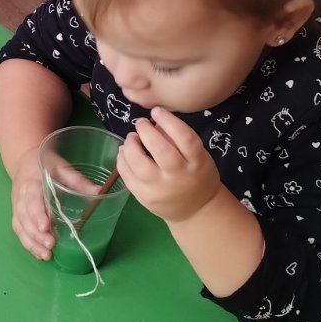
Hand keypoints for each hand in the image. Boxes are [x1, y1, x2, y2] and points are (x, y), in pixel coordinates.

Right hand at [11, 146, 102, 259]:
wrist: (25, 161)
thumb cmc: (46, 165)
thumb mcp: (63, 168)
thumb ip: (79, 182)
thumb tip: (100, 193)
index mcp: (32, 183)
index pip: (32, 199)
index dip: (37, 214)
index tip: (46, 227)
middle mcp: (21, 196)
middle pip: (25, 217)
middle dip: (36, 234)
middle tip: (51, 245)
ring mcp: (17, 207)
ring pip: (20, 226)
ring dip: (32, 243)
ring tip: (46, 255)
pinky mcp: (17, 215)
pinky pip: (19, 231)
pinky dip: (28, 244)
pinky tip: (40, 254)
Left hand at [117, 107, 223, 222]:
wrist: (196, 210)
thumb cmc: (197, 175)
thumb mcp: (198, 156)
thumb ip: (178, 139)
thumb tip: (154, 121)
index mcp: (197, 163)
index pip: (185, 138)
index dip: (169, 121)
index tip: (156, 111)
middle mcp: (179, 177)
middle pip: (161, 150)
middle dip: (146, 131)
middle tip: (141, 124)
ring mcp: (160, 189)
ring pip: (139, 165)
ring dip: (130, 146)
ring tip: (131, 138)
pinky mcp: (144, 198)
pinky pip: (128, 177)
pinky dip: (122, 161)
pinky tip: (124, 152)